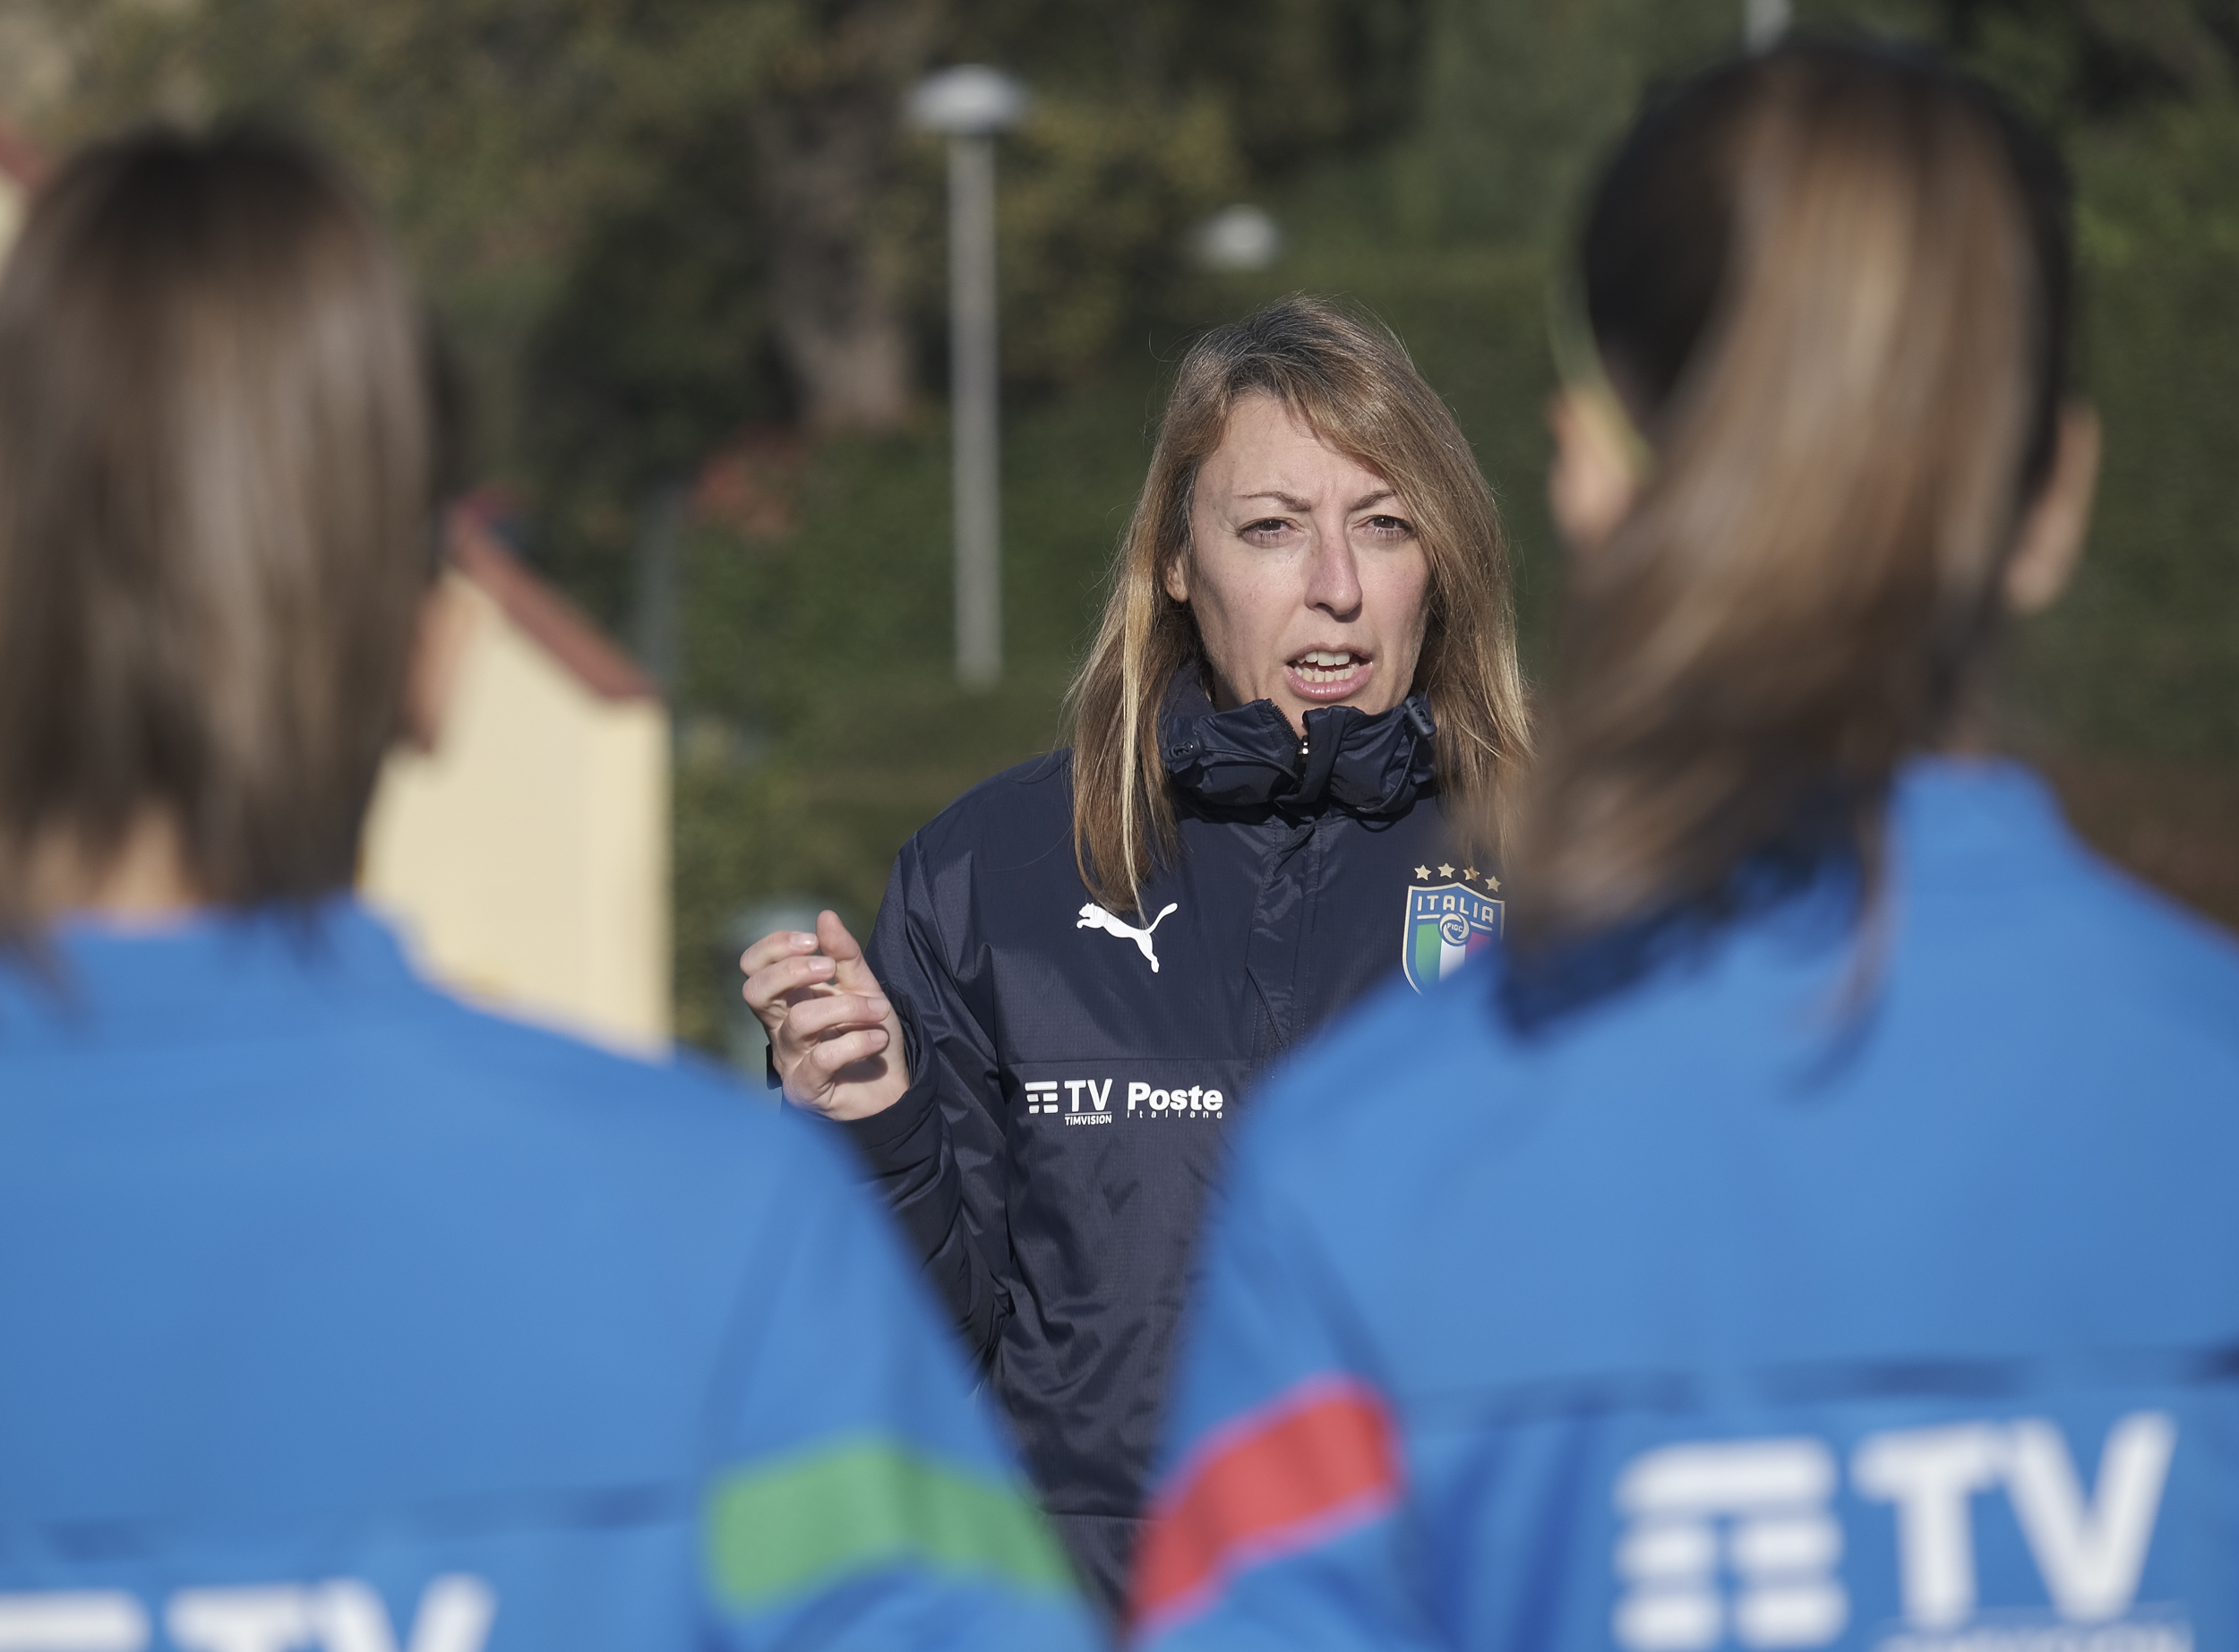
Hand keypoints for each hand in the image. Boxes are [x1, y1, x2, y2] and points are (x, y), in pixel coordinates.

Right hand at [739, 910, 909, 1121]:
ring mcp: (790, 1061)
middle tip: (829, 969)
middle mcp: (780, 1030)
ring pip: (799, 1022)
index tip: (812, 942)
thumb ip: (845, 955)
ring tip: (878, 1009)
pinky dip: (857, 1042)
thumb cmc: (869, 1037)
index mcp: (787, 1001)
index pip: (752, 967)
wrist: (891, 1090)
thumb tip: (824, 916)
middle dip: (792, 971)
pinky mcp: (806, 1090)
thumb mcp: (864, 987)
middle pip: (754, 992)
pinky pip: (823, 1058)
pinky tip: (878, 1039)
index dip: (774, 947)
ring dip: (846, 1007)